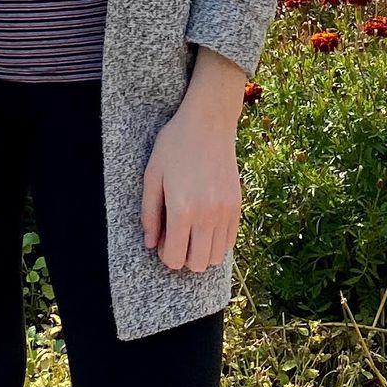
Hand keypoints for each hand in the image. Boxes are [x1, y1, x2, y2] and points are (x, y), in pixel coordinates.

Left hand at [141, 48, 246, 273]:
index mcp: (182, 208)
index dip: (165, 256)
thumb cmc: (175, 145)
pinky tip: (205, 224)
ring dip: (201, 252)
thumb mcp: (152, 175)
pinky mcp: (237, 204)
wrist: (208, 122)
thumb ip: (149, 213)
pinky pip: (229, 241)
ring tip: (191, 231)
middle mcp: (207, 214)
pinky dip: (217, 241)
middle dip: (183, 258)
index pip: (175, 258)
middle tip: (175, 237)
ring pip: (216, 256)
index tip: (162, 241)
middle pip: (197, 264)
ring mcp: (225, 210)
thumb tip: (150, 244)